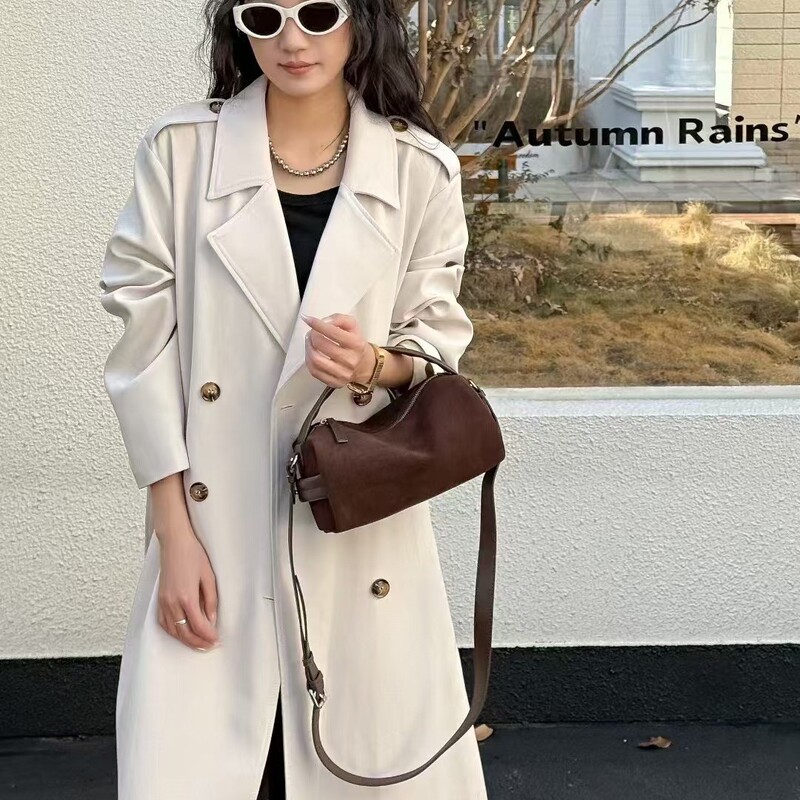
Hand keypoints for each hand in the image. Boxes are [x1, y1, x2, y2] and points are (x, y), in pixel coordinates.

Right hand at [156, 522, 220, 651]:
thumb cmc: (192, 555)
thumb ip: (211, 601)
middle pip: (185, 632)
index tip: (216, 640)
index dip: (208, 636)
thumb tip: (212, 619)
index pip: (198, 626)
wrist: (175, 543)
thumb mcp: (209, 577)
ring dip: (185, 640)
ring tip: (198, 643)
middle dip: (198, 642)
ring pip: (173, 630)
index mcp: (187, 598)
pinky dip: (173, 631)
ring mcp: (164, 602)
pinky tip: (181, 632)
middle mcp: (172, 603)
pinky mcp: (160, 599)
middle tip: (209, 646)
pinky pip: (164, 622)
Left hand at [301, 313, 375, 387]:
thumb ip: (338, 319)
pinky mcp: (335, 383)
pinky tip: (311, 353)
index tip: (308, 319)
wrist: (365, 365)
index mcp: (357, 344)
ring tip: (310, 342)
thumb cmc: (356, 343)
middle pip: (321, 345)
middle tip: (312, 332)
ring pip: (315, 360)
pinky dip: (308, 360)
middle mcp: (351, 360)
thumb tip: (322, 322)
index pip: (333, 333)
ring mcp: (343, 374)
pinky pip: (314, 371)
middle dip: (312, 335)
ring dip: (308, 347)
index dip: (317, 325)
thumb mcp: (352, 326)